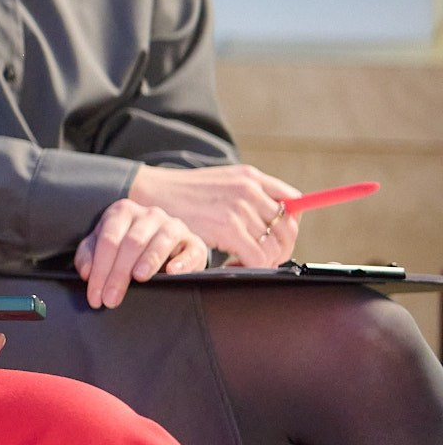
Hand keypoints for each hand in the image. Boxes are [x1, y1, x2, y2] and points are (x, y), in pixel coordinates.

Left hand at [73, 199, 205, 307]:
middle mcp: (149, 215)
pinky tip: (172, 272)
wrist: (166, 242)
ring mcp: (174, 226)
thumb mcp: (103, 245)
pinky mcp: (195, 242)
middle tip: (111, 299)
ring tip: (139, 278)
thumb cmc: (127, 245)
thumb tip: (86, 272)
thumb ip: (89, 255)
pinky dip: (182, 261)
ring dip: (149, 260)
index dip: (100, 269)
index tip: (95, 295)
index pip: (108, 241)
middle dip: (118, 273)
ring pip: (160, 240)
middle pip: (131, 243)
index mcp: (122, 212)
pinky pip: (191, 250)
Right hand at [129, 164, 301, 265]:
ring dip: (264, 261)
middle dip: (280, 249)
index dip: (290, 224)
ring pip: (274, 247)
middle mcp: (249, 189)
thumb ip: (248, 194)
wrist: (151, 193)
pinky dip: (251, 268)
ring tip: (244, 263)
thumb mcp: (221, 182)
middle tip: (262, 259)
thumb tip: (275, 218)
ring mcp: (240, 208)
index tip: (278, 237)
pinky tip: (232, 266)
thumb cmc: (183, 193)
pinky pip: (258, 257)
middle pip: (288, 228)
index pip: (294, 201)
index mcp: (250, 176)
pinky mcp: (229, 228)